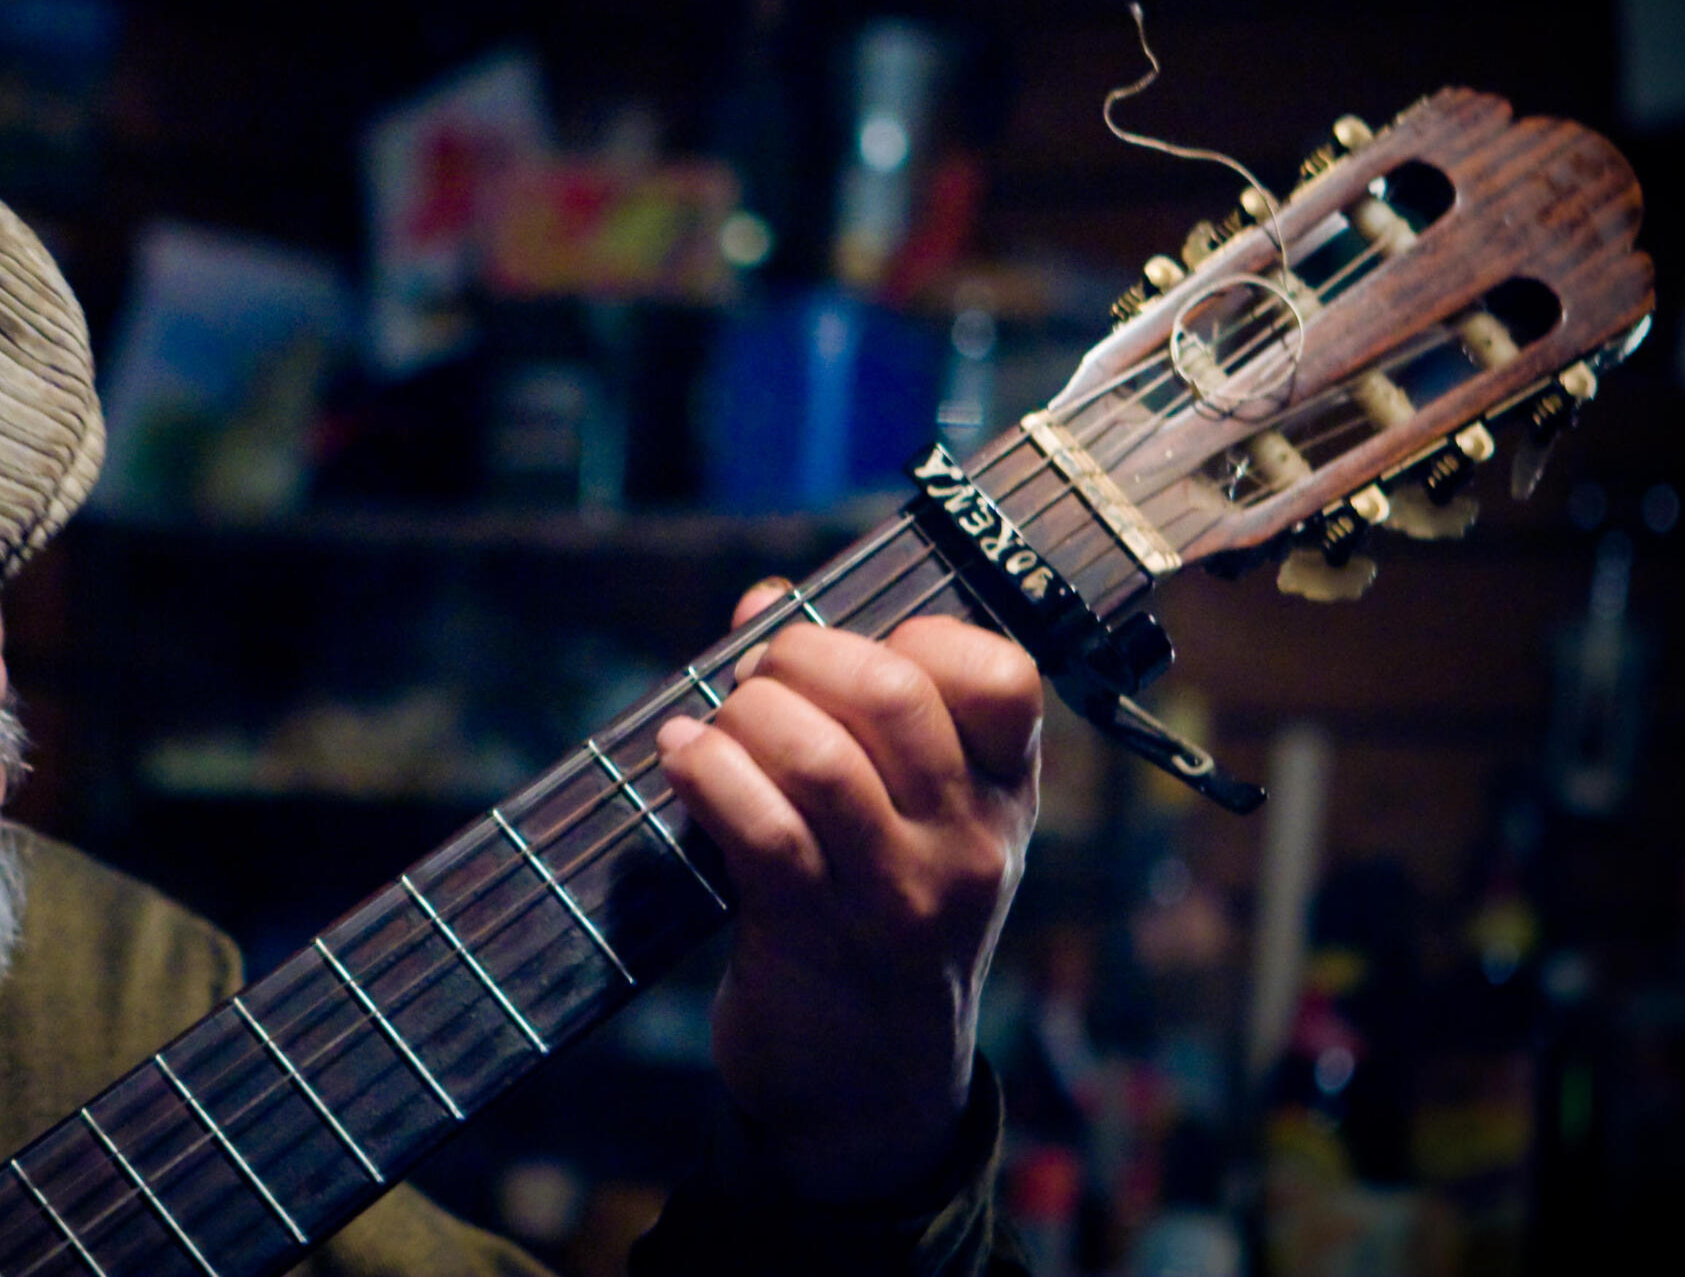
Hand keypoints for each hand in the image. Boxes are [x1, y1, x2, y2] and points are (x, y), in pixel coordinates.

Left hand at [656, 583, 1041, 1201]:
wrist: (872, 1086)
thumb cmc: (877, 915)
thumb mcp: (905, 815)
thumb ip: (848, 702)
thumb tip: (765, 598)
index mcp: (1005, 793)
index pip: (996, 671)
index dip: (909, 634)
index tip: (849, 658)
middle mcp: (967, 840)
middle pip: (890, 692)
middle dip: (799, 659)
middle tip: (758, 683)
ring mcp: (897, 893)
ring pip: (816, 756)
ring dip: (742, 719)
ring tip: (712, 729)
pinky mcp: (817, 935)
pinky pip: (759, 828)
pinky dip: (705, 773)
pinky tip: (679, 759)